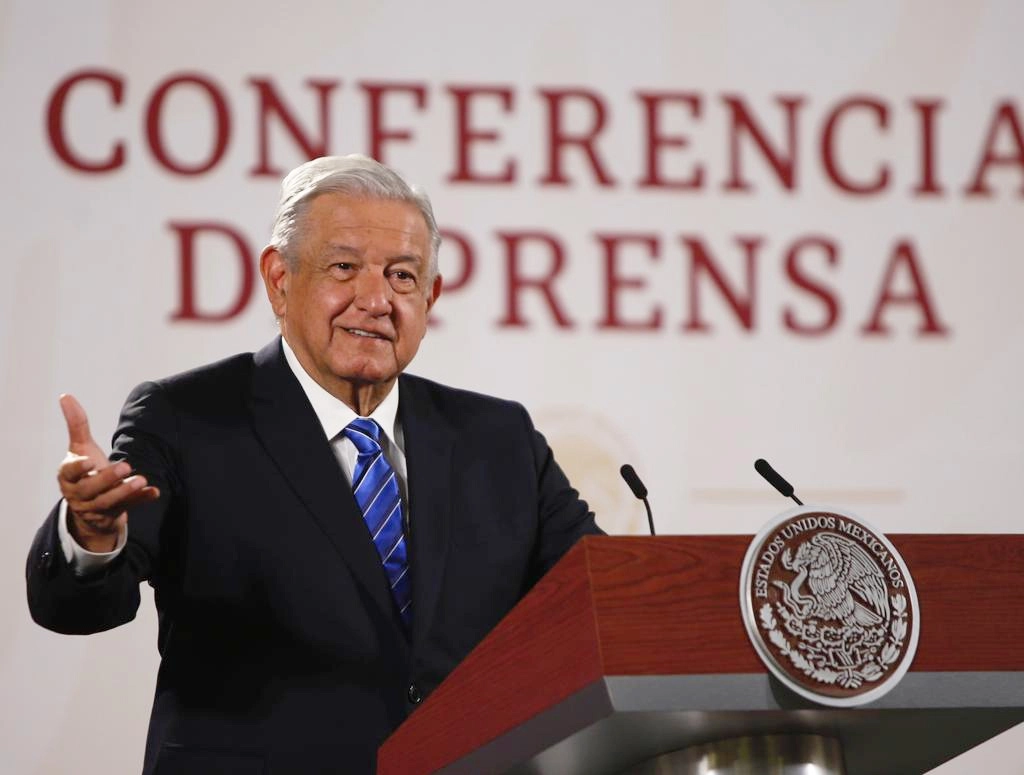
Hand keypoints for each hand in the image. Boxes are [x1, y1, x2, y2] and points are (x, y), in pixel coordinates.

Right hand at [57, 394, 159, 552]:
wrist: (91, 505)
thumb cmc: (85, 469)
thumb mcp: (80, 447)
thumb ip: (76, 424)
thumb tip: (65, 396)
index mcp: (69, 476)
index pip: (70, 473)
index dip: (78, 468)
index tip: (89, 461)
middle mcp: (80, 494)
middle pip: (91, 489)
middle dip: (108, 479)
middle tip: (126, 466)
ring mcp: (97, 506)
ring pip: (109, 501)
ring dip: (125, 491)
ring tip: (142, 479)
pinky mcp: (114, 513)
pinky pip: (129, 507)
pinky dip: (141, 500)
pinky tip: (154, 491)